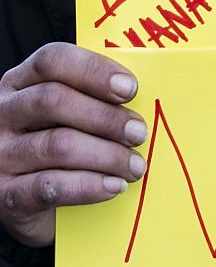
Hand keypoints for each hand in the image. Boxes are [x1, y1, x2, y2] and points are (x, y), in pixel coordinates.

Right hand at [0, 43, 146, 246]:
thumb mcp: (76, 115)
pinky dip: (88, 186)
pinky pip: (48, 186)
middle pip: (53, 100)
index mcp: (21, 83)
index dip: (94, 70)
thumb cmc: (65, 145)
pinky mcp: (4, 195)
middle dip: (105, 117)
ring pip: (56, 144)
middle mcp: (2, 114)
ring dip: (106, 155)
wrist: (38, 205)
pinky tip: (113, 186)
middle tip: (139, 133)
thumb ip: (100, 99)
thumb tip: (149, 96)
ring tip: (136, 166)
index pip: (52, 61)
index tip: (130, 89)